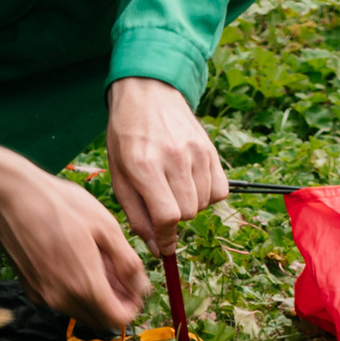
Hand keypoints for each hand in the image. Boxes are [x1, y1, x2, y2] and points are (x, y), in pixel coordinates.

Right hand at [0, 134, 145, 331]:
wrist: (10, 198)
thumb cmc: (60, 205)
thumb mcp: (105, 227)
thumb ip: (128, 263)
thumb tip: (142, 288)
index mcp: (85, 286)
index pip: (117, 318)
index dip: (132, 306)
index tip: (135, 288)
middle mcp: (62, 299)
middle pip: (98, 319)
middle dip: (115, 303)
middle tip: (120, 274)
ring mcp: (43, 296)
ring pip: (79, 310)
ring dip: (95, 296)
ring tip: (98, 262)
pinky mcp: (30, 288)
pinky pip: (61, 300)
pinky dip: (74, 290)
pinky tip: (75, 260)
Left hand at [104, 77, 226, 255]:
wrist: (147, 93)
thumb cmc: (126, 136)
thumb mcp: (119, 175)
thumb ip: (136, 214)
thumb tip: (157, 247)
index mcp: (144, 166)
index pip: (167, 216)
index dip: (166, 239)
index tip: (164, 247)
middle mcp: (174, 158)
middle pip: (188, 213)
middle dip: (174, 219)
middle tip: (162, 205)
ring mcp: (196, 152)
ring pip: (205, 203)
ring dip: (191, 206)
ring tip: (174, 189)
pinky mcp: (211, 149)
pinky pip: (221, 190)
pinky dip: (208, 195)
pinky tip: (192, 184)